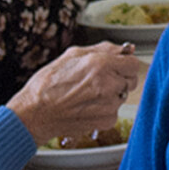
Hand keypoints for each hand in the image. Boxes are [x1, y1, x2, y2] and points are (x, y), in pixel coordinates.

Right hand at [7, 42, 143, 145]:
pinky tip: (86, 106)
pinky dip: (104, 110)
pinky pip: (114, 112)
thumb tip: (124, 48)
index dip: (124, 64)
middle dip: (119, 78)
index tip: (117, 67)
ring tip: (87, 95)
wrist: (35, 114)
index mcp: (101, 64)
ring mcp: (109, 104)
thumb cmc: (48, 84)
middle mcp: (109, 84)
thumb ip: (103, 49)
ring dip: (111, 95)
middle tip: (98, 81)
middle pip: (131, 80)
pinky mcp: (106, 121)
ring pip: (122, 96)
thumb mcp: (72, 55)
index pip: (133, 63)